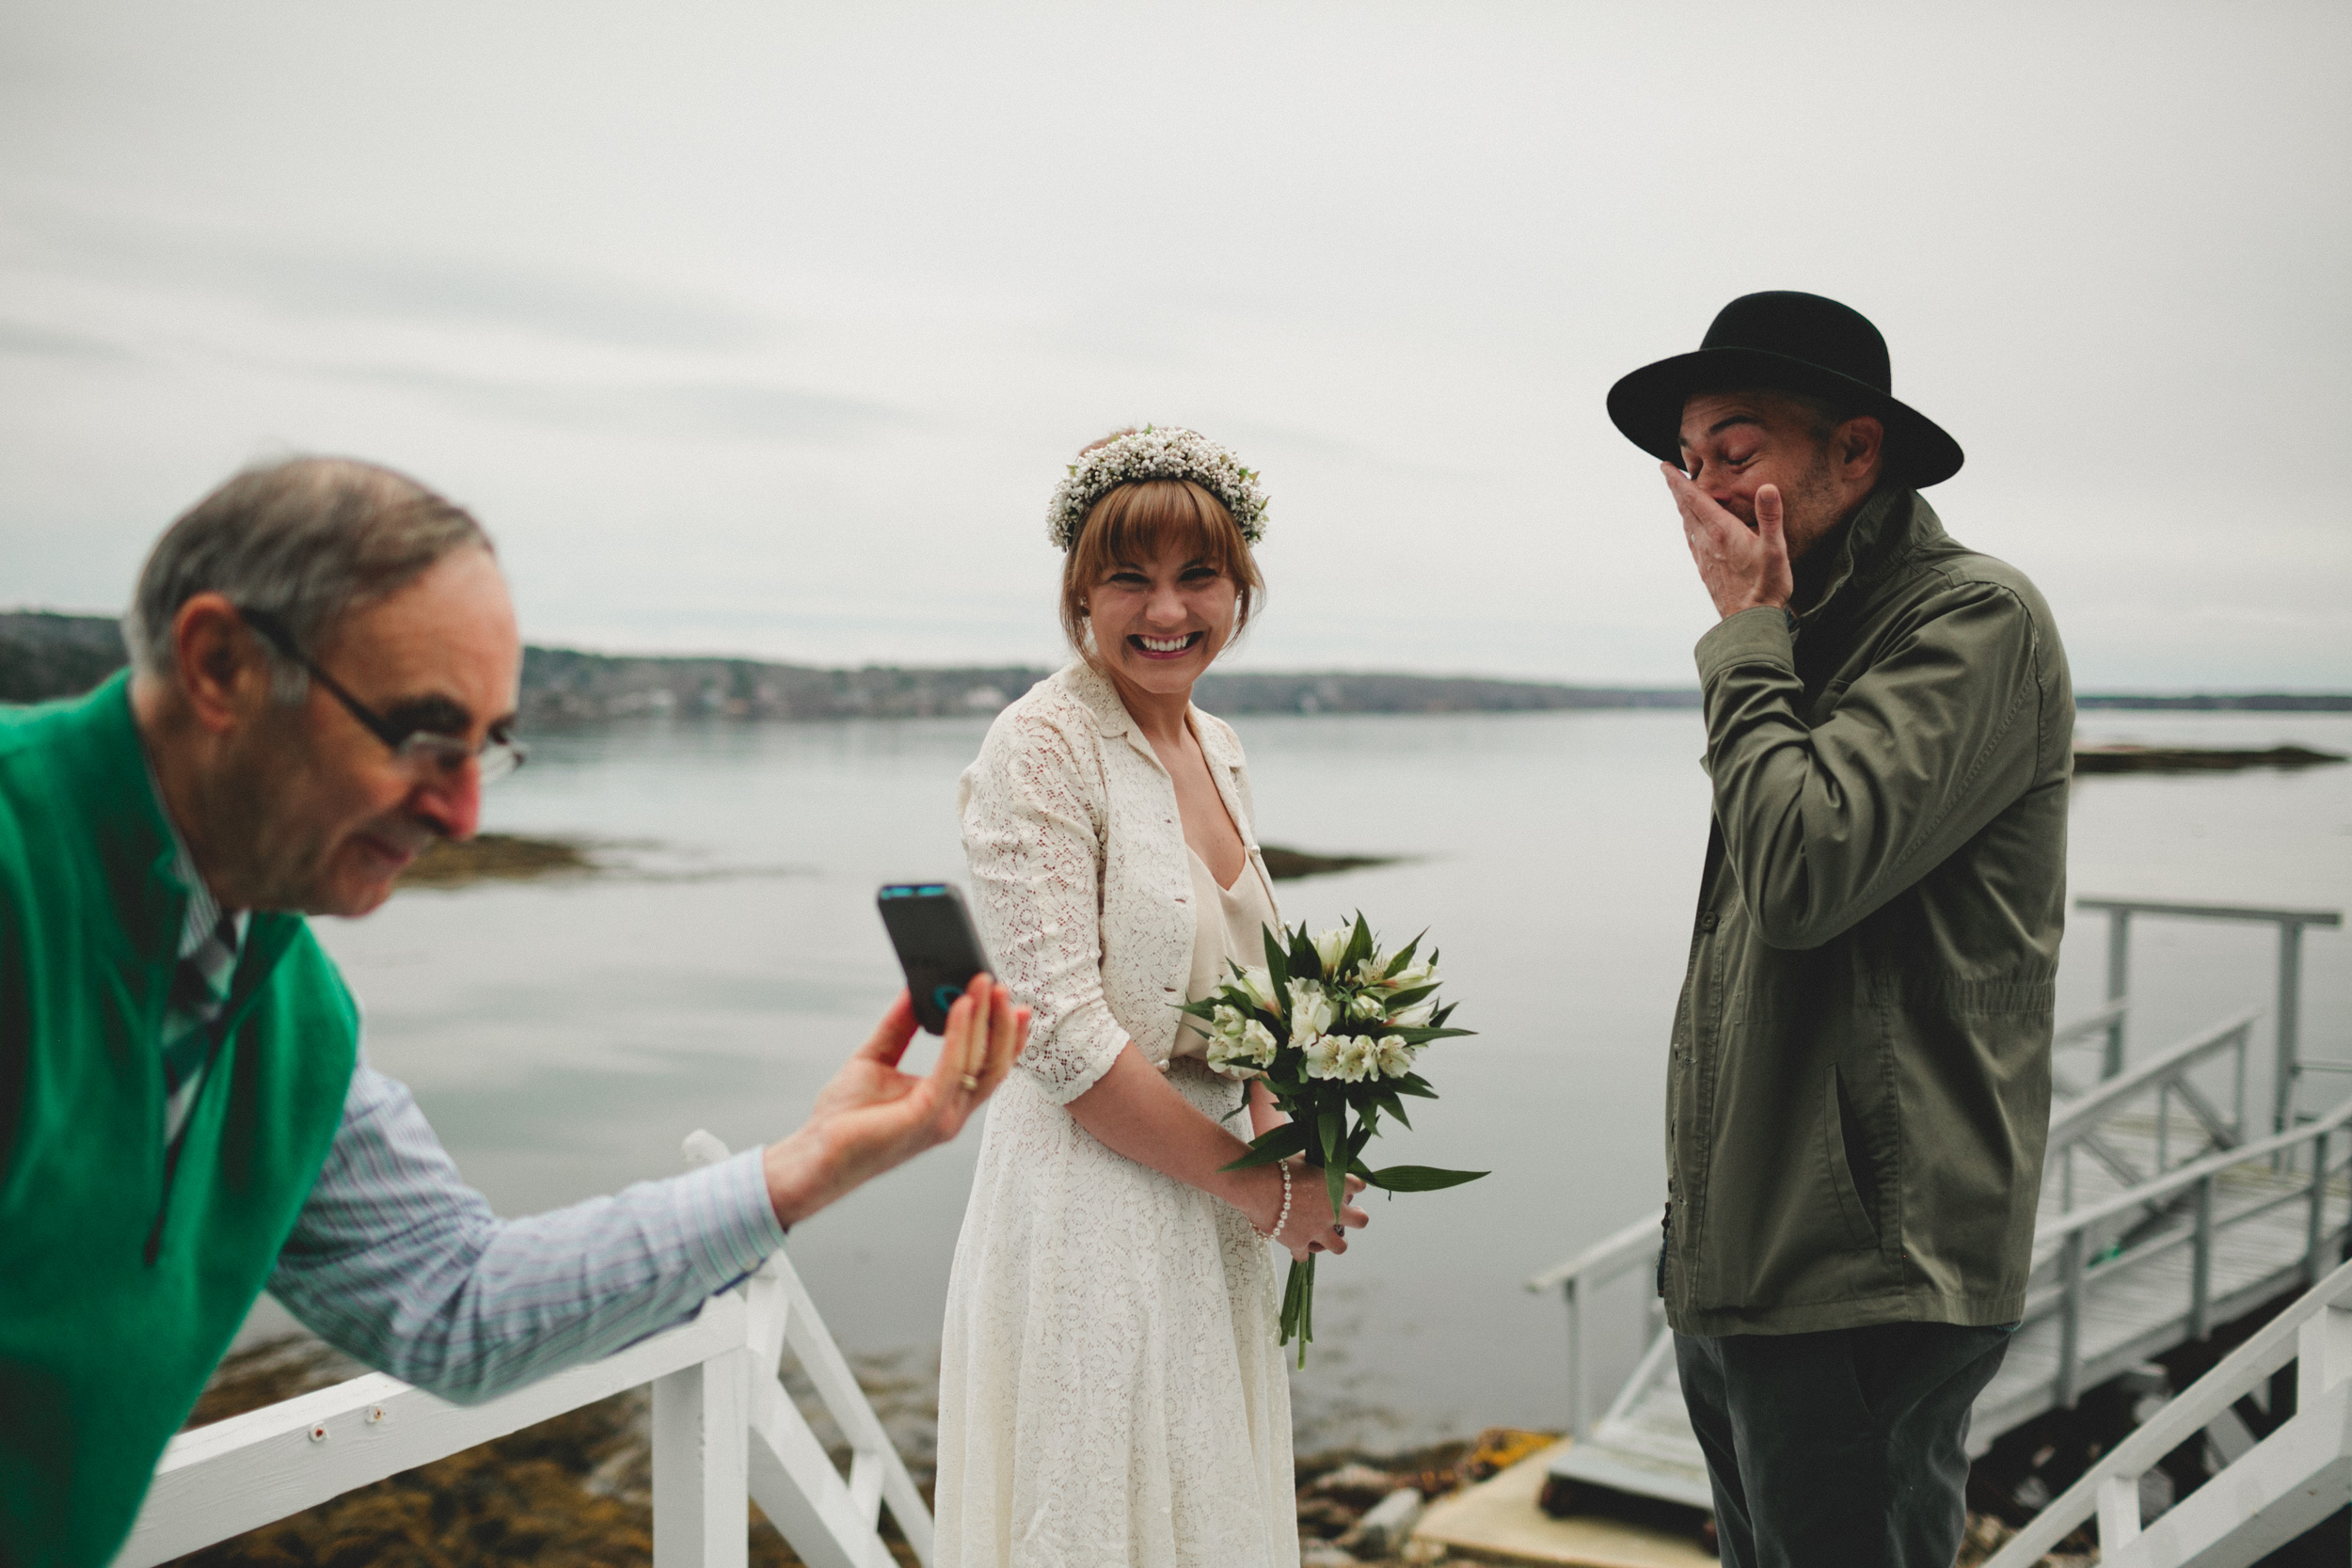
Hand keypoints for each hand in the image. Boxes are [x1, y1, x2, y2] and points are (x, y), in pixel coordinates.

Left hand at [762, 975, 1029, 1226]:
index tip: (1005, 998)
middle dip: (1002, 1022)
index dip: (1005, 1034)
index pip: (988, 1066)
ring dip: (986, 1021)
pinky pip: (950, 1069)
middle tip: (996, 983)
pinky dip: (958, 1034)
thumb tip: (915, 990)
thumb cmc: (844, 1118)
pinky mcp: (924, 1116)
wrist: (814, 1155)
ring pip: (980, 1065)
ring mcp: (942, 1118)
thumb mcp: (876, 1058)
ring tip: (983, 986)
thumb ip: (898, 1027)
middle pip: (993, 1063)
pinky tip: (958, 1006)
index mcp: (945, 1102)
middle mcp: (952, 1112)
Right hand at [1273, 1161, 1368, 1261]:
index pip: (1359, 1186)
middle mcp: (1333, 1210)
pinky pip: (1304, 1256)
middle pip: (1361, 1220)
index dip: (1353, 1186)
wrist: (1256, 1185)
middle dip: (1357, 1218)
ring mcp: (1318, 1229)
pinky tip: (1296, 1244)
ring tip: (1329, 1237)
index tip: (1347, 1186)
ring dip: (1335, 1242)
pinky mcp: (1299, 1243)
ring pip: (1340, 1246)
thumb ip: (1315, 1167)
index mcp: (1337, 1184)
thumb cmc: (1277, 1167)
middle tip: (1348, 1216)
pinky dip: (1301, 1251)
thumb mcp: (1302, 1159)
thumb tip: (1314, 1167)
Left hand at [1663, 463, 1792, 619]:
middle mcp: (1707, 542)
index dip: (1678, 481)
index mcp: (1721, 531)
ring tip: (1680, 496)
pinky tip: (1692, 530)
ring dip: (1682, 507)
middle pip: (1686, 509)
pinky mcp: (1705, 571)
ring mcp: (1704, 557)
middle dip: (1677, 489)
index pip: (1694, 499)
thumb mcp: (1775, 549)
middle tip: (1668, 473)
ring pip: (1687, 525)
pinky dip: (1688, 527)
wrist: (1748, 622)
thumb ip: (1771, 517)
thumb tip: (1768, 488)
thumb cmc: (1765, 587)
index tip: (1665, 467)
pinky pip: (1692, 542)